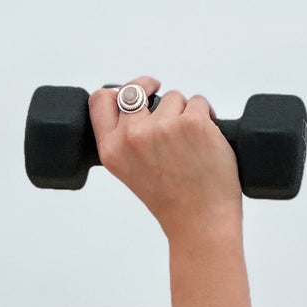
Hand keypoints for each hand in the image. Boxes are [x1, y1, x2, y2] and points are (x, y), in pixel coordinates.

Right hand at [89, 76, 240, 240]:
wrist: (199, 221)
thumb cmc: (170, 200)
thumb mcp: (130, 171)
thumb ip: (126, 140)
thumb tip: (136, 105)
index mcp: (111, 150)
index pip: (100, 101)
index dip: (118, 90)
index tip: (135, 93)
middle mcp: (132, 136)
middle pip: (136, 88)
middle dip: (150, 85)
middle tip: (163, 98)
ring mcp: (162, 127)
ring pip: (173, 97)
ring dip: (184, 113)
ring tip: (189, 145)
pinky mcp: (192, 122)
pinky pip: (198, 102)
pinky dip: (206, 117)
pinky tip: (205, 142)